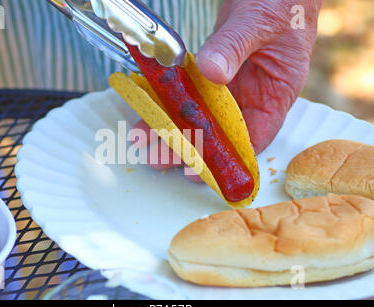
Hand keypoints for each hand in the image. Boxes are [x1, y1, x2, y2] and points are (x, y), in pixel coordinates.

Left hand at [132, 0, 321, 180]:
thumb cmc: (280, 1)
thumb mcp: (259, 22)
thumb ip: (235, 46)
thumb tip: (212, 73)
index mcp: (277, 93)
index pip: (253, 137)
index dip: (225, 156)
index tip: (198, 169)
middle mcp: (253, 95)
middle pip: (220, 132)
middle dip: (190, 147)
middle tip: (161, 158)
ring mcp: (231, 84)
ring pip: (201, 114)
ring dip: (174, 128)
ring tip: (146, 142)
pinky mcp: (212, 71)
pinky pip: (190, 91)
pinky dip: (170, 100)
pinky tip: (149, 108)